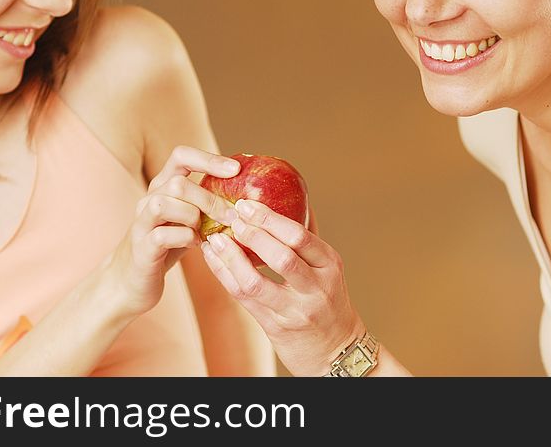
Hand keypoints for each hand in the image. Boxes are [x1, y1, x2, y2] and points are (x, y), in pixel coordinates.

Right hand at [107, 145, 240, 316]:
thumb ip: (207, 204)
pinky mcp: (141, 247)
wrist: (133, 280)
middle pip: (177, 184)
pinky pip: (162, 235)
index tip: (236, 169)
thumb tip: (247, 195)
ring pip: (164, 204)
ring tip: (206, 232)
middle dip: (209, 200)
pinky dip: (185, 238)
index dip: (208, 159)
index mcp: (162, 186)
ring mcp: (141, 222)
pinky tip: (196, 245)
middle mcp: (148, 199)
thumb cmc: (168, 246)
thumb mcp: (189, 218)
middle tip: (231, 217)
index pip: (181, 156)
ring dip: (193, 218)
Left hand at [200, 199, 363, 375]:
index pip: (299, 236)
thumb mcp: (328, 270)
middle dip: (251, 233)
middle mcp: (315, 288)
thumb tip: (291, 198)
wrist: (336, 351)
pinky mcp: (275, 327)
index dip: (269, 218)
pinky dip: (225, 276)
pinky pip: (244, 298)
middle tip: (230, 217)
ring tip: (214, 239)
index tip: (246, 204)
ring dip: (231, 257)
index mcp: (329, 265)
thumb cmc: (328, 302)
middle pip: (281, 257)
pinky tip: (214, 259)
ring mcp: (295, 311)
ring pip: (256, 282)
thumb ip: (307, 240)